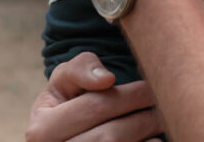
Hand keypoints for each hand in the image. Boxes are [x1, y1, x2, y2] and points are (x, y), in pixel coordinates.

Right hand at [24, 52, 163, 141]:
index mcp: (41, 130)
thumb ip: (81, 69)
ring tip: (159, 120)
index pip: (95, 106)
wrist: (61, 136)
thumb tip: (106, 79)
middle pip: (109, 136)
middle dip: (141, 117)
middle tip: (162, 104)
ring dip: (144, 136)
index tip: (150, 86)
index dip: (128, 94)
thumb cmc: (67, 101)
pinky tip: (153, 141)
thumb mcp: (64, 80)